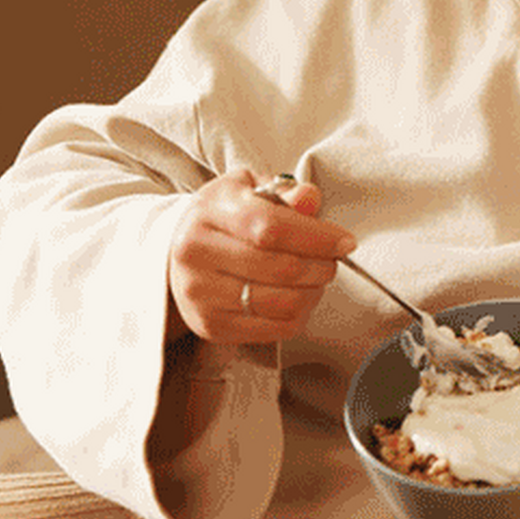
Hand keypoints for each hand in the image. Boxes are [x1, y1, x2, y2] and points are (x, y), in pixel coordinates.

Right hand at [166, 169, 354, 343]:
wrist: (174, 252)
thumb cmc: (222, 217)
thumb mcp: (247, 189)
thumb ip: (283, 192)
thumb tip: (308, 199)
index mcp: (208, 214)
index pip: (271, 229)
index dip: (317, 237)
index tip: (344, 241)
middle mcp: (196, 255)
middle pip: (282, 269)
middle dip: (322, 265)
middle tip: (331, 260)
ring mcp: (200, 295)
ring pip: (282, 303)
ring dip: (314, 291)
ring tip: (316, 278)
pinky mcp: (210, 326)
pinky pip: (275, 329)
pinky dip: (301, 315)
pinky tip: (300, 298)